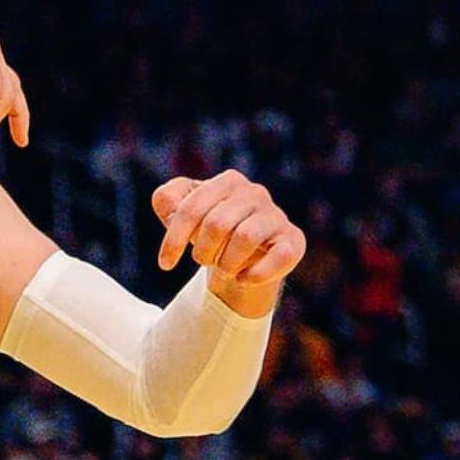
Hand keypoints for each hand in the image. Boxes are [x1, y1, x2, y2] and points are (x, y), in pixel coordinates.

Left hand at [152, 170, 305, 307]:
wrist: (242, 260)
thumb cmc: (207, 232)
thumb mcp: (180, 213)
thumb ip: (167, 199)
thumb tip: (169, 204)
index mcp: (227, 182)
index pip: (192, 209)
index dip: (173, 239)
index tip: (165, 265)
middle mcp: (255, 193)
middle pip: (217, 224)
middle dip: (203, 252)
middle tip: (203, 260)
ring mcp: (276, 216)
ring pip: (245, 238)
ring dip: (226, 263)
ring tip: (224, 267)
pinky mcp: (294, 240)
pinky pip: (279, 257)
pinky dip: (255, 274)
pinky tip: (243, 278)